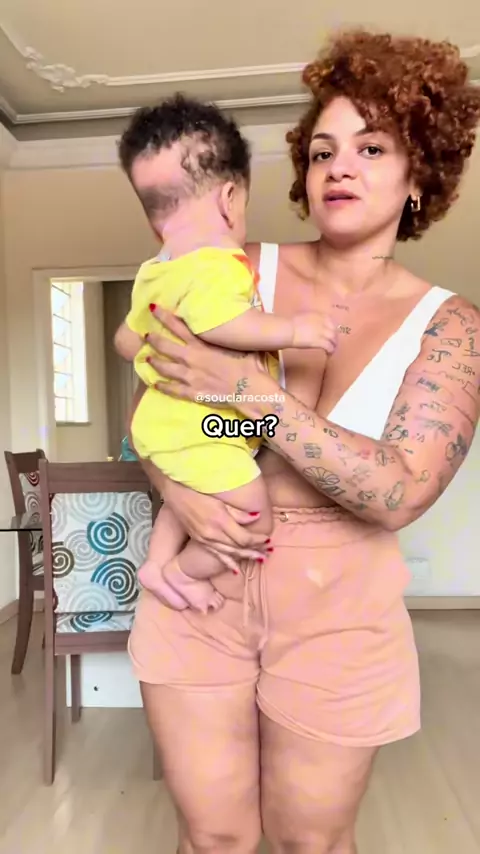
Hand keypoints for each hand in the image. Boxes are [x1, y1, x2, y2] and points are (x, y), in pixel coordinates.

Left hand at [144, 305, 263, 407]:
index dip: (164, 316)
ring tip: (146, 359)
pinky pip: (173, 389)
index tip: (153, 308)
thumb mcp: (238, 344)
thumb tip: (232, 324)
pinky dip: (162, 387)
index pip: (178, 327)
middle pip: (166, 347)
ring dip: (154, 362)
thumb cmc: (249, 365)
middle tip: (145, 335)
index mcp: (202, 345)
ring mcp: (190, 376)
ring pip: (165, 368)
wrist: (250, 389)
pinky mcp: (192, 392)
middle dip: (154, 340)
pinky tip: (155, 385)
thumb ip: (228, 336)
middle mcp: (192, 358)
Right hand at [160, 477, 268, 571]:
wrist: (176, 493)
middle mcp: (213, 534)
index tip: (267, 539)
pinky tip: (236, 570)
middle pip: (239, 548)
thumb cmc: (199, 492)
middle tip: (268, 553)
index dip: (257, 540)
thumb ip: (238, 512)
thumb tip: (257, 517)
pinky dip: (228, 563)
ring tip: (259, 559)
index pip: (244, 538)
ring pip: (230, 554)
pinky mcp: (200, 541)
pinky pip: (217, 556)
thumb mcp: (221, 500)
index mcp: (220, 522)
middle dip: (255, 551)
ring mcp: (206, 540)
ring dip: (246, 557)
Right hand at [291, 312, 336, 349]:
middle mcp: (322, 323)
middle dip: (334, 337)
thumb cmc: (291, 324)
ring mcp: (322, 332)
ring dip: (334, 345)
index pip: (330, 321)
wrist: (288, 330)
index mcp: (318, 316)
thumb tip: (310, 324)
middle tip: (333, 343)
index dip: (332, 327)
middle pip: (333, 331)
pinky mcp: (320, 342)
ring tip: (332, 350)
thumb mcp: (303, 317)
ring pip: (333, 339)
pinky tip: (328, 354)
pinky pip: (329, 347)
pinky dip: (330, 350)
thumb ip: (310, 320)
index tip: (330, 332)